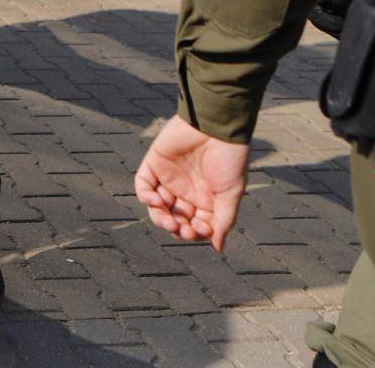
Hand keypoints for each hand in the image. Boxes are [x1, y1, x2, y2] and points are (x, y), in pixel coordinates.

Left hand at [134, 116, 248, 251]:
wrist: (217, 127)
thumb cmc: (229, 159)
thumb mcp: (231, 193)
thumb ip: (223, 221)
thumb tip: (218, 248)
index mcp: (206, 200)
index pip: (194, 226)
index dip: (195, 233)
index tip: (201, 229)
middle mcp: (186, 192)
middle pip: (174, 219)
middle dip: (176, 228)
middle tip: (181, 228)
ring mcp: (169, 178)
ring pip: (157, 207)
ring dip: (159, 217)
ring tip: (167, 219)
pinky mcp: (154, 164)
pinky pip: (143, 185)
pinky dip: (146, 196)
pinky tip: (156, 200)